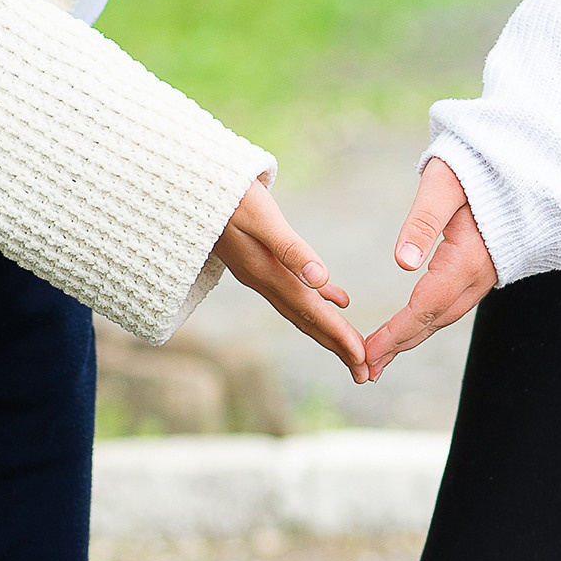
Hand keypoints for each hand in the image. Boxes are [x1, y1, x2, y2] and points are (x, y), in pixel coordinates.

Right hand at [213, 177, 368, 382]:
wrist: (194, 186)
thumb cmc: (231, 196)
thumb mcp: (262, 217)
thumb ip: (290, 249)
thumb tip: (319, 280)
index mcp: (268, 273)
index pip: (310, 311)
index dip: (337, 335)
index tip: (362, 358)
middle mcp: (264, 280)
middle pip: (307, 320)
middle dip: (337, 346)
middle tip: (365, 373)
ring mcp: (261, 273)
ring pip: (303, 309)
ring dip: (329, 330)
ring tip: (354, 350)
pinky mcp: (261, 261)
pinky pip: (297, 289)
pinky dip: (320, 299)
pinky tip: (339, 300)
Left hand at [361, 156, 497, 379]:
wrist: (524, 163)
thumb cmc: (478, 164)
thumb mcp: (445, 183)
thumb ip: (424, 220)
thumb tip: (402, 263)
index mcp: (468, 257)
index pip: (426, 306)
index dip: (396, 333)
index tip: (367, 352)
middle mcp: (480, 274)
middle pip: (435, 319)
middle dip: (400, 345)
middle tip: (365, 369)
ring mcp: (485, 274)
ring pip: (445, 314)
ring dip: (412, 337)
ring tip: (380, 358)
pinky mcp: (483, 269)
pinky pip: (453, 303)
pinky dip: (427, 320)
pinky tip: (409, 327)